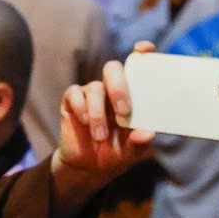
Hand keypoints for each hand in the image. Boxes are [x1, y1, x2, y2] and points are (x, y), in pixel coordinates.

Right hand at [57, 43, 156, 182]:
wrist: (89, 167)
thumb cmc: (116, 152)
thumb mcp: (133, 149)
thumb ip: (140, 140)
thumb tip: (147, 133)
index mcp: (132, 93)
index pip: (137, 65)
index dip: (142, 53)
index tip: (144, 49)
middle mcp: (111, 88)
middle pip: (112, 68)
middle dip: (118, 87)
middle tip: (124, 112)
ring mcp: (91, 93)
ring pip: (94, 88)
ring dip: (98, 114)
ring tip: (101, 137)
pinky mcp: (71, 101)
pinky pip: (73, 94)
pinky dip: (80, 108)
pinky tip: (85, 123)